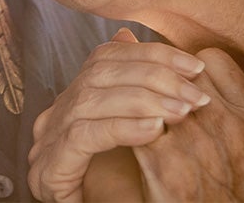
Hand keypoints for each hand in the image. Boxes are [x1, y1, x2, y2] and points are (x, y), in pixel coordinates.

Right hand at [28, 29, 209, 202]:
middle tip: (195, 91)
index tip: (194, 66)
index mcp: (75, 99)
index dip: (149, 54)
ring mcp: (48, 139)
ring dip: (143, 100)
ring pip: (91, 99)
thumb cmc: (124, 192)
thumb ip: (146, 101)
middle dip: (153, 75)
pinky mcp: (49, 168)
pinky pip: (84, 136)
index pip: (106, 56)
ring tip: (183, 110)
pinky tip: (155, 130)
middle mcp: (57, 112)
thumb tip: (158, 57)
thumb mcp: (141, 140)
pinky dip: (122, 128)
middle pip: (99, 72)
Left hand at [134, 47, 243, 201]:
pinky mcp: (163, 163)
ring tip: (136, 106)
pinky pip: (133, 122)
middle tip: (153, 90)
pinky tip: (126, 129)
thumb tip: (207, 66)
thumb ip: (240, 103)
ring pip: (152, 92)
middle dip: (162, 77)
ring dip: (141, 96)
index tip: (182, 78)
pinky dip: (127, 122)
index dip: (191, 66)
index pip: (211, 59)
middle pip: (177, 72)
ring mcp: (193, 141)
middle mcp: (224, 123)